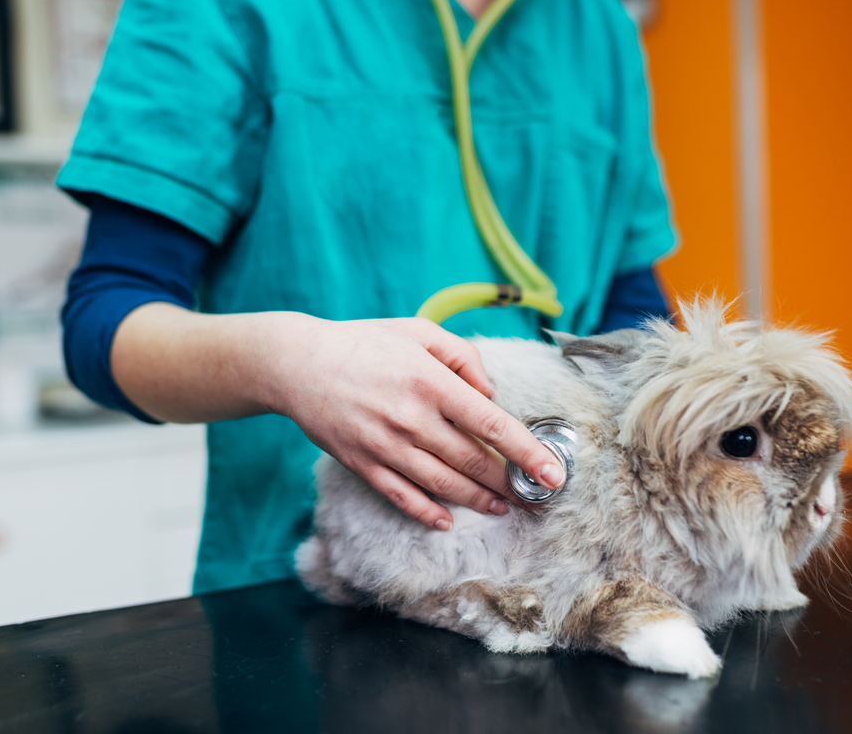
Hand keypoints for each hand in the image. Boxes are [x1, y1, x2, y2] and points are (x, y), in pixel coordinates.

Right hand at [265, 315, 564, 529]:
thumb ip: (464, 357)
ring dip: (477, 500)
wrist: (298, 363)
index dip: (526, 452)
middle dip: (510, 483)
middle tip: (536, 497)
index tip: (553, 474)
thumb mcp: (419, 331)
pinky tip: (448, 520)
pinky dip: (427, 512)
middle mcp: (411, 418)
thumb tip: (489, 394)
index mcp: (430, 381)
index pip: (490, 424)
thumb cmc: (365, 342)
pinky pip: (401, 496)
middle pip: (472, 461)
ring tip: (502, 507)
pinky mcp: (362, 463)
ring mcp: (385, 445)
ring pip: (443, 484)